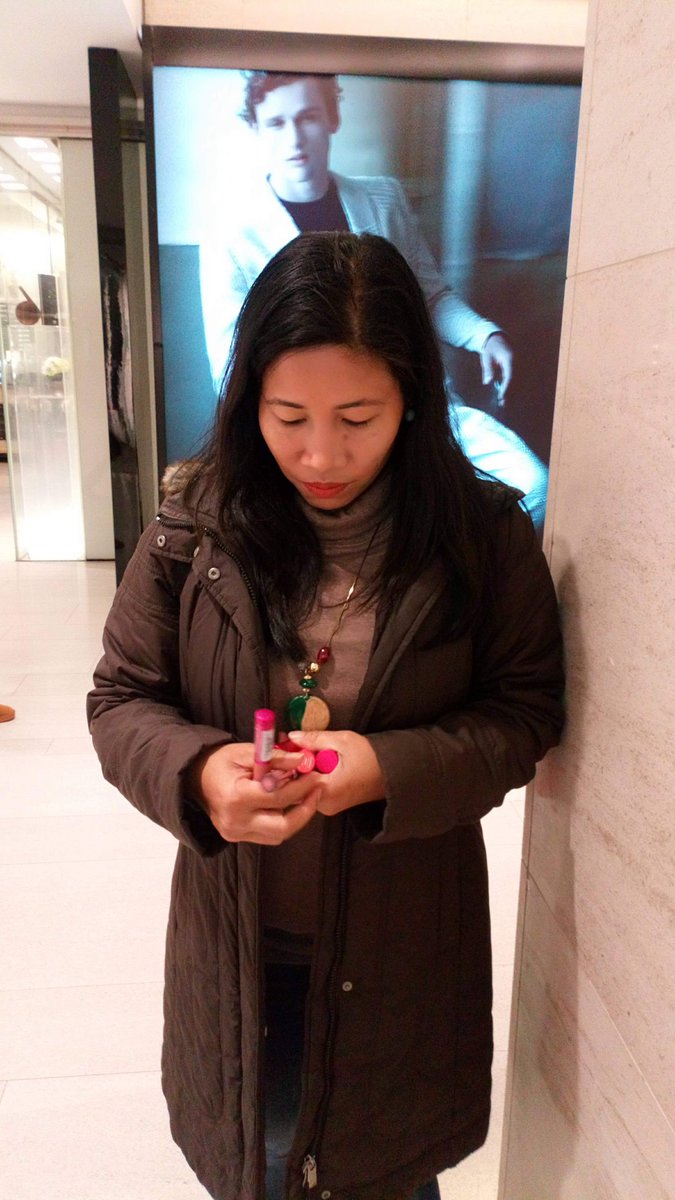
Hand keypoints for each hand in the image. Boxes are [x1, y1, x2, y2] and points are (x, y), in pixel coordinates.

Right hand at [190, 742, 318, 843]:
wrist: (195, 778)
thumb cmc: (220, 761)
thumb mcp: (246, 752)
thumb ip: (276, 758)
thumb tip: (303, 761)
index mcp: (236, 798)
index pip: (278, 798)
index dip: (302, 787)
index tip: (317, 776)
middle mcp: (235, 821)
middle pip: (282, 827)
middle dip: (305, 810)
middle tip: (317, 792)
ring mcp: (235, 833)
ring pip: (278, 835)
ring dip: (297, 817)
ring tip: (306, 796)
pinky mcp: (237, 838)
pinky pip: (268, 835)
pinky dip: (282, 821)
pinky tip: (288, 805)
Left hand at [287, 729, 384, 817]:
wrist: (392, 774)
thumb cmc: (372, 758)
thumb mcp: (342, 741)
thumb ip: (314, 739)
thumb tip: (292, 736)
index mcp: (326, 789)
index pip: (293, 775)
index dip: (288, 757)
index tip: (285, 743)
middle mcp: (324, 804)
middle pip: (295, 784)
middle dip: (294, 763)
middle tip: (297, 745)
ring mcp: (327, 807)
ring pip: (303, 787)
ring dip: (303, 769)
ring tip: (313, 753)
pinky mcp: (330, 806)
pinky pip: (312, 790)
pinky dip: (312, 776)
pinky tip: (319, 763)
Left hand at [479, 332, 512, 402]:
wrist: (498, 337)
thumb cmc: (491, 347)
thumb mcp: (486, 357)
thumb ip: (488, 369)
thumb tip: (487, 382)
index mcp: (510, 359)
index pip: (510, 376)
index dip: (507, 388)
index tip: (502, 397)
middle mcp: (518, 362)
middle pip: (516, 381)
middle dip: (510, 393)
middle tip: (503, 404)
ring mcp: (520, 364)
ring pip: (518, 381)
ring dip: (512, 392)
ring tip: (504, 403)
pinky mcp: (519, 367)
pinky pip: (517, 379)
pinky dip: (512, 388)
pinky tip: (507, 396)